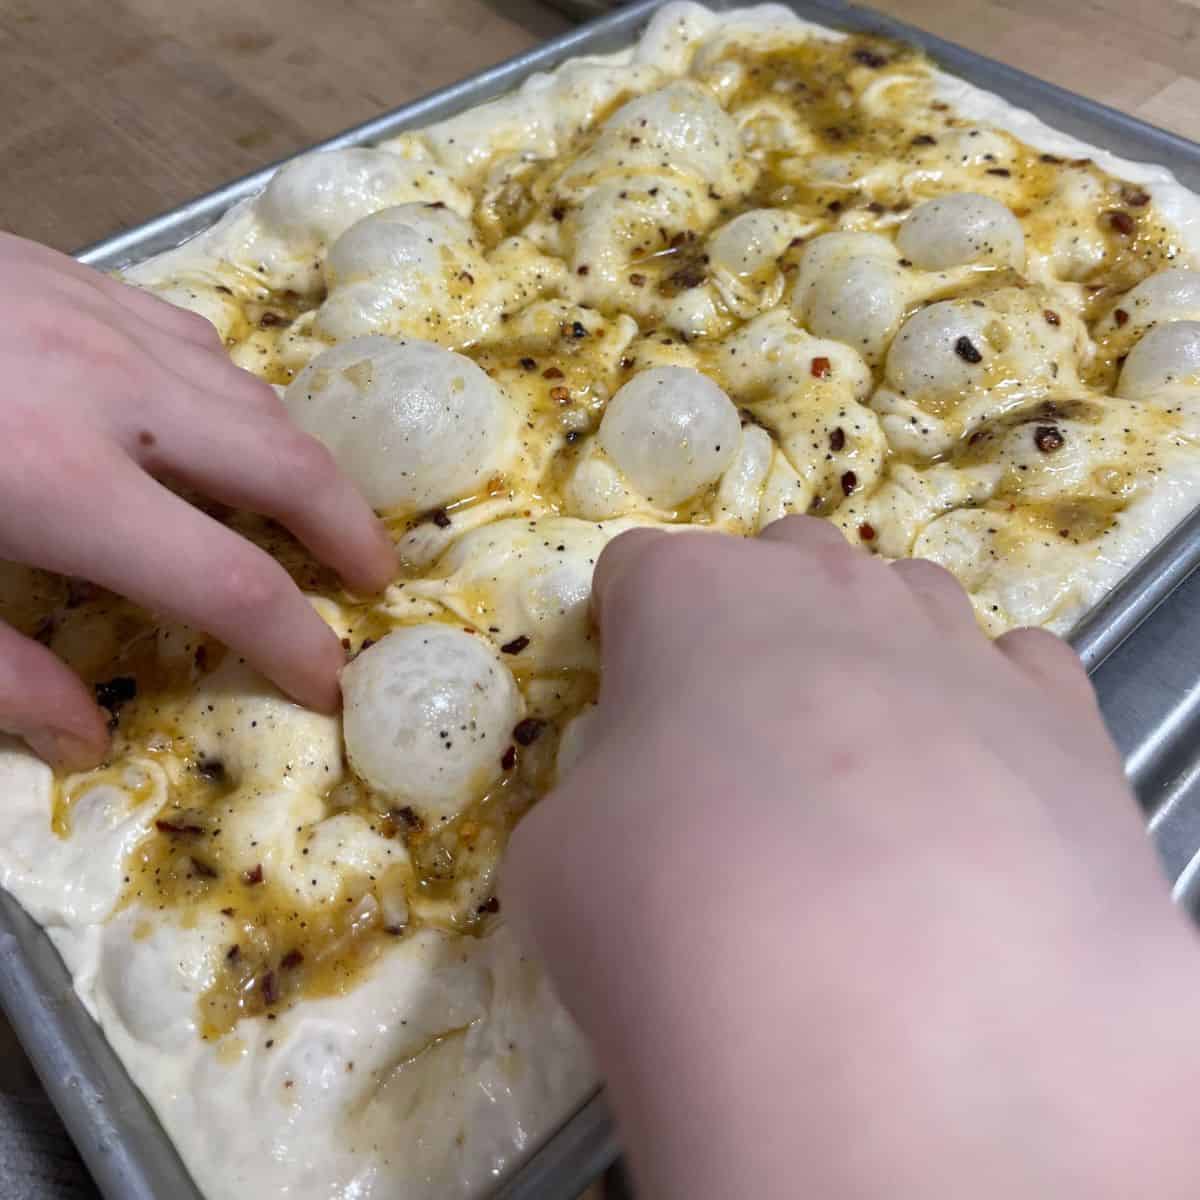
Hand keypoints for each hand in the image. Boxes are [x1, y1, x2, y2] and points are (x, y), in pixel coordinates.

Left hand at [0, 233, 395, 767]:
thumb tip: (88, 738)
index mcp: (63, 486)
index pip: (230, 584)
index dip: (295, 644)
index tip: (331, 680)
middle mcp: (110, 394)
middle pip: (284, 463)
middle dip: (346, 527)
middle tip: (373, 574)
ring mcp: (96, 320)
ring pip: (249, 391)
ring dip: (294, 457)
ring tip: (308, 506)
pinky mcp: (69, 275)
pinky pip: (190, 339)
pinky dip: (228, 392)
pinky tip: (211, 419)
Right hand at [505, 517, 1199, 1199]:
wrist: (888, 1018)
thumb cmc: (679, 910)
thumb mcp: (556, 860)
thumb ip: (592, 798)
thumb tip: (637, 814)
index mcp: (692, 595)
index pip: (638, 572)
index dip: (624, 641)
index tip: (631, 717)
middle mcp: (830, 588)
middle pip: (782, 562)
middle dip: (757, 629)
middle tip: (744, 747)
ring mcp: (957, 641)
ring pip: (905, 600)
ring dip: (875, 658)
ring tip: (865, 777)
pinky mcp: (1064, 717)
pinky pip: (1014, 675)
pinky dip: (986, 713)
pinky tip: (972, 802)